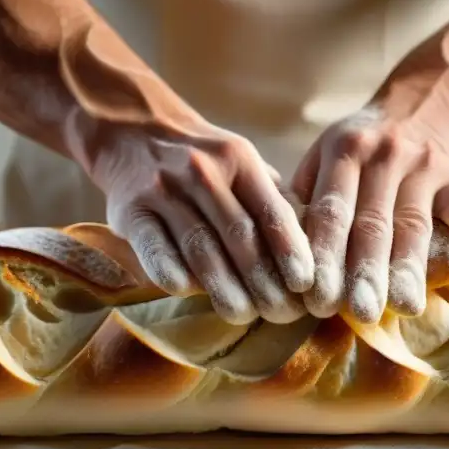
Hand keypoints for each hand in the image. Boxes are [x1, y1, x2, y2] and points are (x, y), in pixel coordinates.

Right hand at [76, 115, 313, 325]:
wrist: (134, 133)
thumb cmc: (206, 163)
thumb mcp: (244, 165)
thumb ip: (276, 200)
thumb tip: (318, 248)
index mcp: (240, 160)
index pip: (271, 211)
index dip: (290, 250)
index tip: (306, 285)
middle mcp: (202, 172)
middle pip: (238, 235)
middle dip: (263, 280)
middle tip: (281, 314)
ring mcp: (163, 190)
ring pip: (199, 246)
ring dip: (224, 286)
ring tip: (243, 315)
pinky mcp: (130, 211)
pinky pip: (154, 248)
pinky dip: (172, 272)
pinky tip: (189, 292)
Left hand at [291, 104, 448, 323]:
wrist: (422, 108)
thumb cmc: (359, 149)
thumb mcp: (323, 155)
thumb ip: (302, 198)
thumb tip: (275, 256)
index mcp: (345, 150)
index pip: (332, 210)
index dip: (324, 254)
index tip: (314, 296)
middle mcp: (386, 155)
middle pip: (373, 224)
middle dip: (364, 272)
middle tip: (358, 313)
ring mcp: (428, 166)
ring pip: (415, 226)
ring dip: (409, 268)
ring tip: (404, 307)